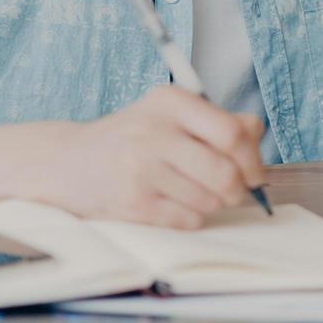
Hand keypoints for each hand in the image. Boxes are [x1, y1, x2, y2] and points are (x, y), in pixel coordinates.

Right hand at [41, 85, 266, 228]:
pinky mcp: (131, 203)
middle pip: (225, 172)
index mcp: (170, 102)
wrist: (66, 162)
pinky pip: (187, 220)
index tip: (254, 172)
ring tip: (193, 192)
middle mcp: (154, 131)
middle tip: (233, 192)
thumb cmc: (131, 138)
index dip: (252, 158)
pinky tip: (175, 204)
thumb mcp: (170, 114)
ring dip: (211, 203)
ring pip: (209, 200)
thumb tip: (257, 133)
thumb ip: (217, 120)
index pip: (233, 132)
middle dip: (238, 189)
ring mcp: (140, 169)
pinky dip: (191, 217)